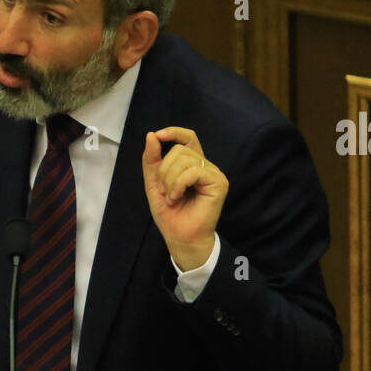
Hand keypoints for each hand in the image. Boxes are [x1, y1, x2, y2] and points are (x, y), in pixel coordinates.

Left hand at [142, 127, 227, 270]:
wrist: (180, 238)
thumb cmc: (170, 214)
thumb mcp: (154, 183)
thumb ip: (152, 160)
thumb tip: (152, 135)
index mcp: (192, 165)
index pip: (188, 138)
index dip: (174, 132)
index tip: (158, 135)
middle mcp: (204, 166)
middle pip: (179, 150)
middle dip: (164, 170)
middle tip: (165, 191)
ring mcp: (213, 173)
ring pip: (184, 159)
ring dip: (169, 180)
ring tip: (172, 197)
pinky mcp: (219, 182)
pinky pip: (193, 172)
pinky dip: (178, 184)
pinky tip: (177, 197)